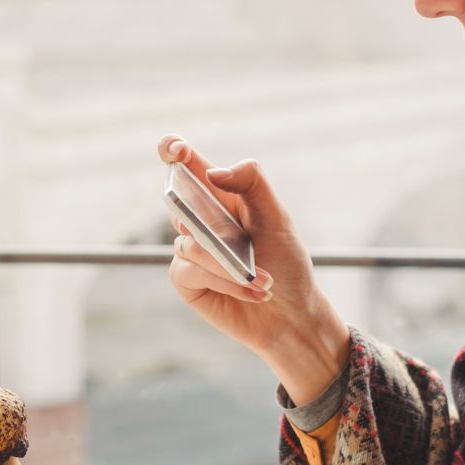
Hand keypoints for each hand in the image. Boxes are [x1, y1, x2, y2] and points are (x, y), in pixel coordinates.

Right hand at [157, 134, 348, 403]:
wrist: (290, 316)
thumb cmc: (287, 263)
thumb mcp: (278, 218)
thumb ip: (252, 183)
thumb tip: (212, 172)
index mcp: (222, 195)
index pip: (188, 164)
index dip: (174, 150)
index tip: (175, 148)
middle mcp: (200, 219)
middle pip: (177, 198)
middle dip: (195, 211)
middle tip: (223, 229)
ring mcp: (190, 249)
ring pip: (190, 241)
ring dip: (230, 263)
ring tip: (264, 280)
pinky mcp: (187, 279)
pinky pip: (190, 269)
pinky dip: (224, 281)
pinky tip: (253, 291)